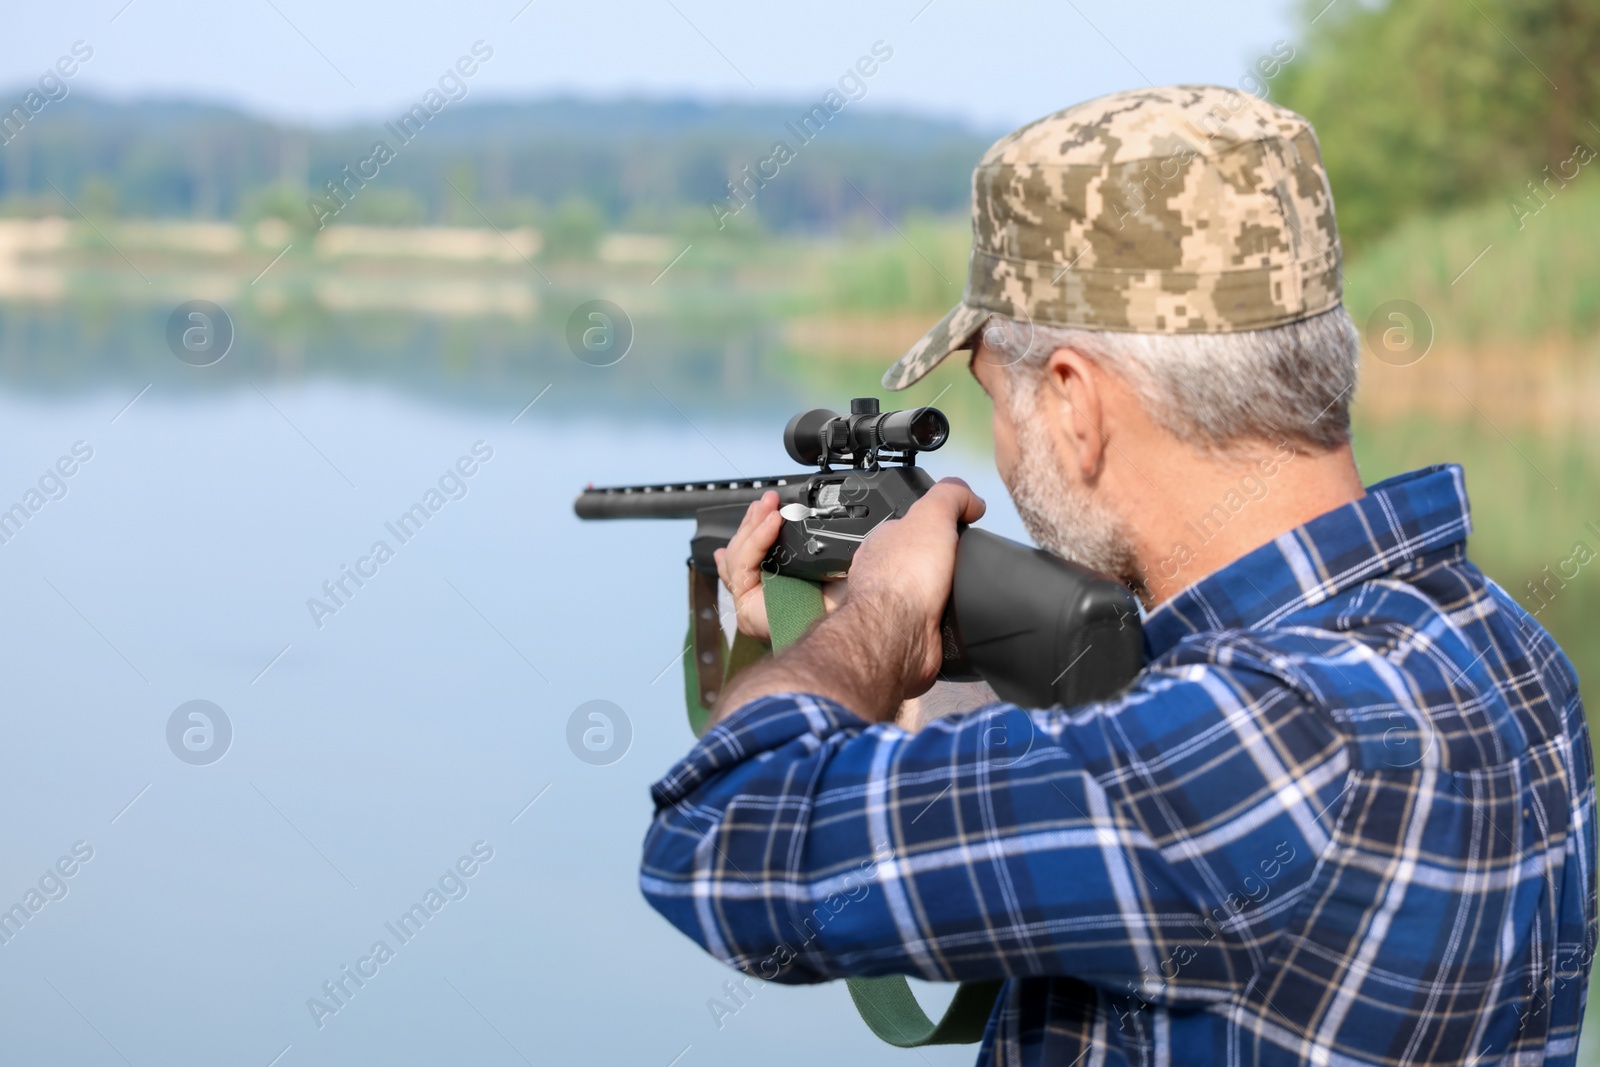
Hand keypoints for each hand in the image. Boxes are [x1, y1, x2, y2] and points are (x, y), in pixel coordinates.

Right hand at [715, 492, 852, 641]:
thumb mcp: (828, 559)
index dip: (754, 531)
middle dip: (754, 522)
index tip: (765, 508)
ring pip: (738, 557)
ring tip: (770, 505)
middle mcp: (763, 596)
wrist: (856, 616)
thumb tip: (809, 518)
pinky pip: (742, 567)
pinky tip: (772, 522)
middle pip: (743, 553)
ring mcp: (751, 604)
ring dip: (753, 525)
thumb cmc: (850, 596)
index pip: (754, 556)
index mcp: (781, 586)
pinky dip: (756, 540)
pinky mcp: (746, 609)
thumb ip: (812, 543)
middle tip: (768, 499)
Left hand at [843, 478, 986, 694]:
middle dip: (949, 560)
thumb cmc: (905, 576)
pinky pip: (940, 619)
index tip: (965, 526)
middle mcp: (886, 572)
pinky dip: (953, 617)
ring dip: (952, 590)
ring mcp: (897, 604)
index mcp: (885, 541)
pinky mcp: (913, 631)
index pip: (914, 524)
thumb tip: (973, 501)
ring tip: (966, 587)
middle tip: (968, 561)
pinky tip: (960, 612)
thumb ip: (951, 496)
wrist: (900, 634)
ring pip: (934, 590)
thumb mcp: (932, 514)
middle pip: (926, 558)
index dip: (941, 522)